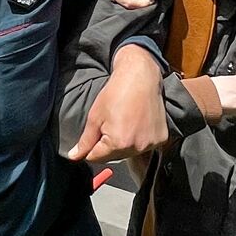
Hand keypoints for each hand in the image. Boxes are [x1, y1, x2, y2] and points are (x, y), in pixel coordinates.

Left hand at [68, 46, 168, 163]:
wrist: (141, 76)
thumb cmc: (117, 92)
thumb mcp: (95, 116)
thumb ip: (85, 141)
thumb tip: (74, 156)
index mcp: (118, 143)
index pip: (96, 158)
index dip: (91, 147)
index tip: (94, 134)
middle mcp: (137, 147)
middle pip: (113, 157)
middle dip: (108, 145)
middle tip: (110, 123)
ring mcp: (151, 143)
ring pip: (129, 152)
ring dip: (124, 143)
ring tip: (124, 122)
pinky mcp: (161, 138)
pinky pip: (144, 146)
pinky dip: (139, 139)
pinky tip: (137, 123)